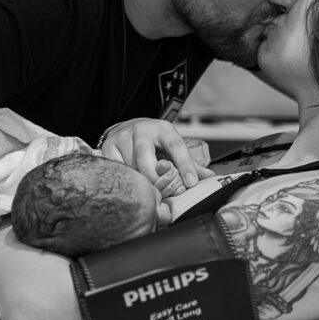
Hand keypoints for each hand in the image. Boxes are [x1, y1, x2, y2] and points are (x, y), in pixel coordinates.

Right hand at [99, 119, 214, 194]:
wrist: (129, 128)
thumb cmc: (156, 141)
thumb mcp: (174, 146)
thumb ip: (191, 162)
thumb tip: (210, 177)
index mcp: (163, 129)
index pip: (176, 146)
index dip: (184, 165)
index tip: (191, 183)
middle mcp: (141, 130)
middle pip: (146, 159)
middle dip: (154, 179)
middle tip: (161, 191)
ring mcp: (122, 138)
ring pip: (131, 168)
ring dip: (140, 182)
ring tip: (147, 188)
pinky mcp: (108, 147)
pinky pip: (117, 170)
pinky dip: (126, 180)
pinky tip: (132, 181)